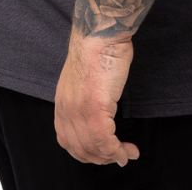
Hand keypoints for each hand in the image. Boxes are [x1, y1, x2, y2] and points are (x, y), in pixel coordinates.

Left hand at [54, 26, 140, 165]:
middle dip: (100, 158)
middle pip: (80, 148)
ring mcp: (79, 110)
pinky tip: (129, 150)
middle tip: (118, 157)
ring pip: (94, 148)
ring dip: (112, 156)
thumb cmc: (98, 48)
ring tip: (127, 154)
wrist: (100, 32)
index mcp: (62, 102)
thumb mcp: (84, 76)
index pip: (66, 140)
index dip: (85, 152)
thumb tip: (102, 110)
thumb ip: (86, 96)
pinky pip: (105, 141)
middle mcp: (66, 109)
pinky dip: (118, 150)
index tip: (102, 154)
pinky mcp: (95, 108)